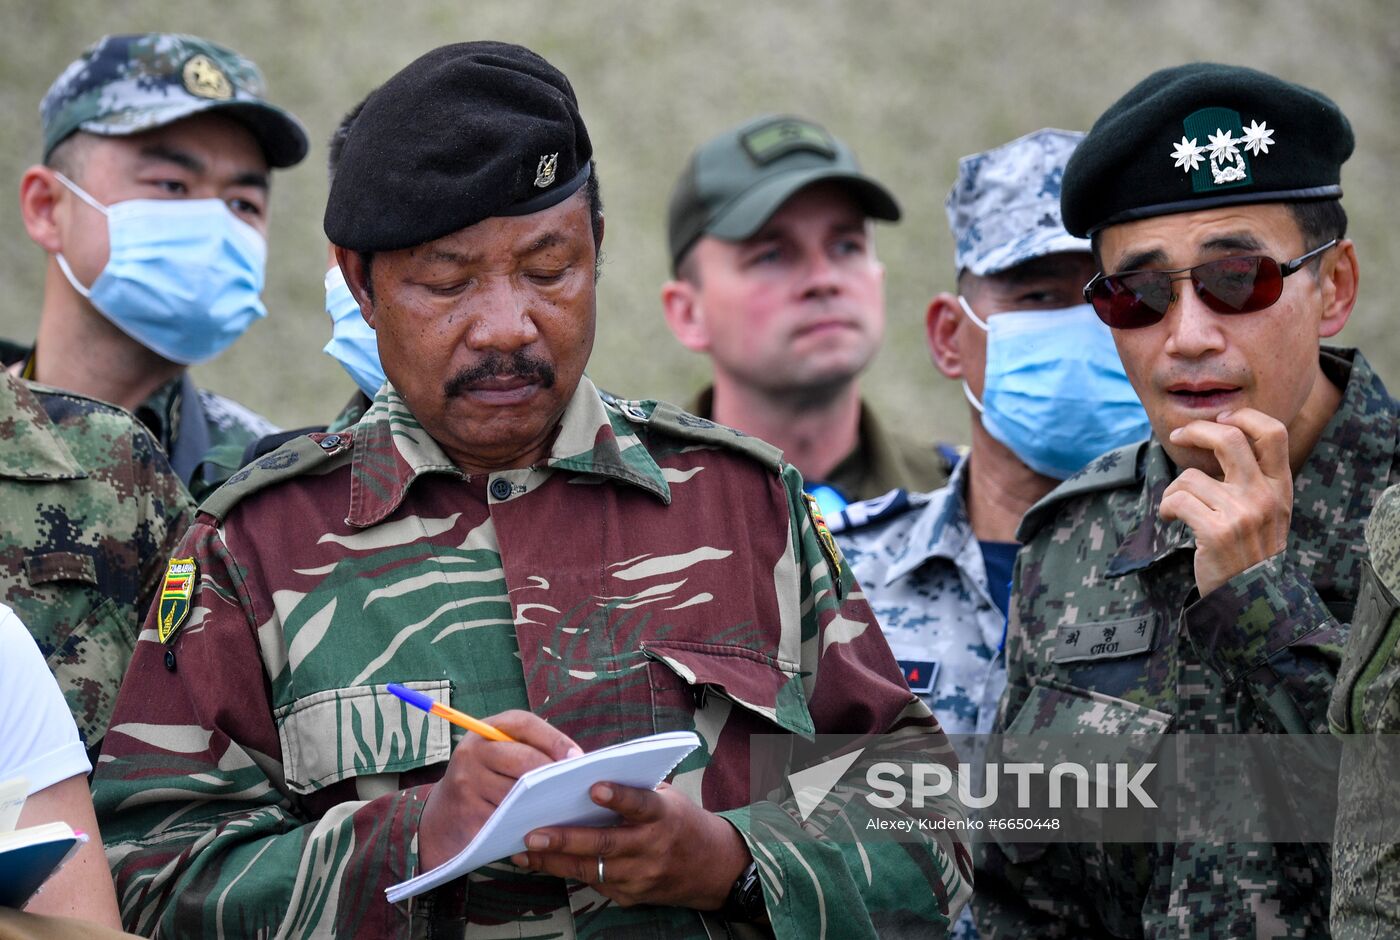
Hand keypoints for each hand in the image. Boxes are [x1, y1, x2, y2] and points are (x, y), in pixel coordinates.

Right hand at [418, 710, 581, 870]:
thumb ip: (530, 749)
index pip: (523, 724)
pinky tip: (542, 826)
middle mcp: (471, 752)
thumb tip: (576, 760)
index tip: (578, 757)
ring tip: (565, 807)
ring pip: (518, 792)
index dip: (554, 739)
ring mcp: (466, 784)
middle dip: (552, 773)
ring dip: (544, 801)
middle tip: (575, 787)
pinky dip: (528, 823)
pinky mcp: (468, 815)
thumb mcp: (498, 756)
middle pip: (524, 759)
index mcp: (483, 731)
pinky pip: (507, 819)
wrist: (441, 819)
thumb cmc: (484, 781)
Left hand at [511, 781, 751, 909]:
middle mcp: (653, 849)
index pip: (641, 805)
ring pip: (591, 870)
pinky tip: (542, 863)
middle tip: (533, 832)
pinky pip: (594, 884)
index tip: (594, 787)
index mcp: (664, 816)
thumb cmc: (681, 823)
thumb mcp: (667, 798)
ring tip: (525, 851)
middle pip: (605, 845)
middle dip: (565, 839)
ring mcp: (641, 877)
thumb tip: (586, 774)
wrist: (713, 869)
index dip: (619, 797)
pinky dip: (567, 872)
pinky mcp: (631, 896)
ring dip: (554, 861)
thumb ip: (634, 789)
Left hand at [1159, 408, 1291, 596]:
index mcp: (1280, 487)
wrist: (1252, 597)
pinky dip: (1166, 507)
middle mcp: (1264, 496)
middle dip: (1196, 430)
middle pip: (1228, 439)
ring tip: (1177, 508)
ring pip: (1190, 477)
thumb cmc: (1251, 550)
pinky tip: (1170, 518)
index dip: (1244, 416)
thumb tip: (1217, 437)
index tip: (1221, 417)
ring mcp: (1241, 514)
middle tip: (1179, 436)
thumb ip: (1254, 479)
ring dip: (1174, 490)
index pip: (1273, 433)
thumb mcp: (1269, 512)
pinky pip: (1177, 500)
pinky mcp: (1216, 532)